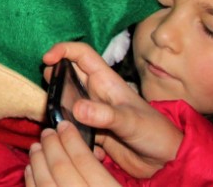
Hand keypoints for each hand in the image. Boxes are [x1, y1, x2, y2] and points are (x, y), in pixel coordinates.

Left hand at [25, 124, 120, 186]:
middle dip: (52, 146)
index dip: (72, 140)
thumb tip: (91, 150)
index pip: (85, 161)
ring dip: (38, 161)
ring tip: (36, 147)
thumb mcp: (118, 184)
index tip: (65, 126)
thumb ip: (104, 172)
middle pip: (62, 169)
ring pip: (46, 183)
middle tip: (48, 132)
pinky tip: (30, 169)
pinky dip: (32, 180)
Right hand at [42, 42, 182, 178]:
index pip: (82, 54)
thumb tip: (76, 107)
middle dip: (54, 78)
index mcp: (107, 82)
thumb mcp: (130, 121)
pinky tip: (76, 143)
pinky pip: (71, 126)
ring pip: (67, 101)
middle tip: (49, 91)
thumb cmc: (155, 133)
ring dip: (58, 108)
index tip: (47, 60)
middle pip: (68, 74)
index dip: (63, 50)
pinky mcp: (92, 131)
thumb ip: (104, 115)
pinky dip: (68, 132)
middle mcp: (97, 93)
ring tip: (56, 119)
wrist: (165, 161)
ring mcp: (93, 112)